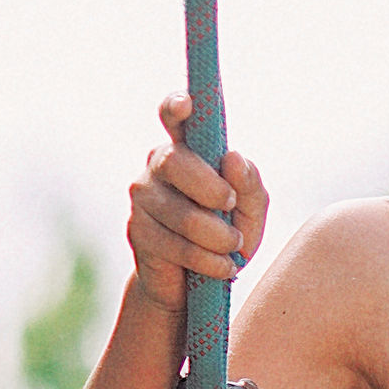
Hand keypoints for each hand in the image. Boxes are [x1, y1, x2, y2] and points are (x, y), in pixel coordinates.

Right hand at [125, 93, 267, 327]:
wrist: (195, 285)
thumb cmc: (226, 235)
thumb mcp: (249, 210)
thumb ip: (249, 184)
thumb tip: (233, 158)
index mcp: (187, 148)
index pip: (173, 116)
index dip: (176, 106)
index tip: (187, 104)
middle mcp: (158, 165)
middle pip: (176, 162)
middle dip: (212, 190)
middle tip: (230, 206)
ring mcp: (143, 197)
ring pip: (184, 215)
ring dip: (220, 237)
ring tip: (232, 248)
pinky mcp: (138, 232)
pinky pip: (179, 247)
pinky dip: (210, 261)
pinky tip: (222, 267)